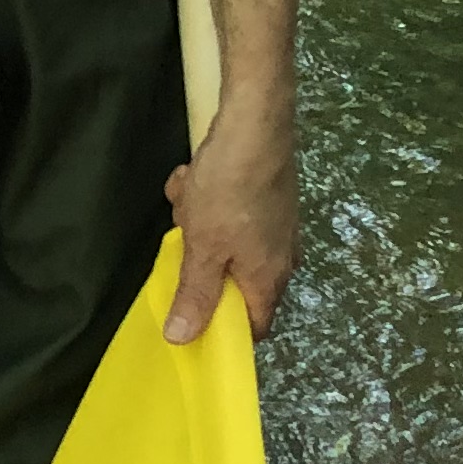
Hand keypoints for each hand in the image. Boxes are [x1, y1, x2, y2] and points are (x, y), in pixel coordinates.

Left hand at [164, 109, 295, 343]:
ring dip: (197, 220)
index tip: (190, 319)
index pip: (253, 326)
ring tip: (187, 196)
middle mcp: (280, 256)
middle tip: (185, 237)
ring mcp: (275, 224)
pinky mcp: (265, 195)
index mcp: (269, 278)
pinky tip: (194, 175)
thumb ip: (196, 294)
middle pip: (232, 279)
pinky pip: (228, 209)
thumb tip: (182, 340)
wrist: (255, 123)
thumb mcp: (204, 248)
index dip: (222, 330)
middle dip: (200, 258)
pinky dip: (207, 195)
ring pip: (223, 238)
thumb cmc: (230, 192)